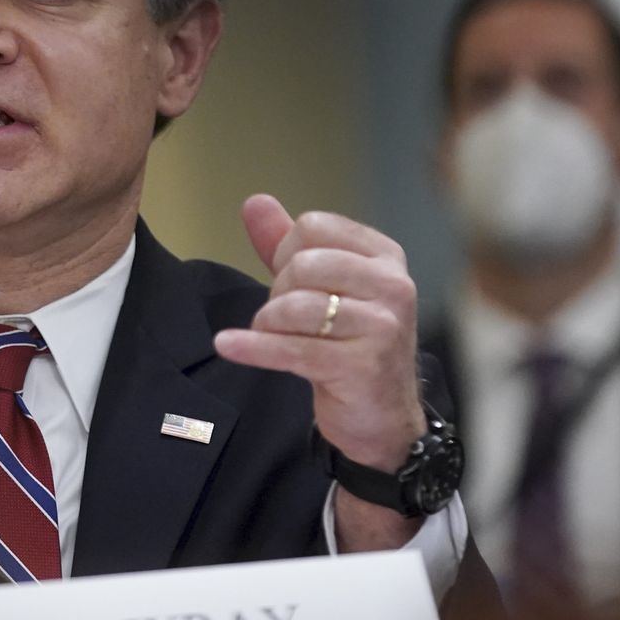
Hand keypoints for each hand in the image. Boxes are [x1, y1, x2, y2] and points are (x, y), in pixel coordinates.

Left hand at [214, 194, 425, 470]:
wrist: (382, 417)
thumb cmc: (349, 343)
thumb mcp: (323, 287)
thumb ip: (286, 244)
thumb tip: (254, 201)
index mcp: (384, 256)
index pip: (312, 227)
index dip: (286, 253)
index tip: (292, 283)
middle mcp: (392, 284)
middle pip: (302, 264)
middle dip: (277, 292)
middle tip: (284, 319)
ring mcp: (382, 325)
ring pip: (295, 306)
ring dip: (268, 324)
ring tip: (273, 337)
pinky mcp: (362, 365)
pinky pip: (291, 348)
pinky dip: (253, 347)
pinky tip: (228, 345)